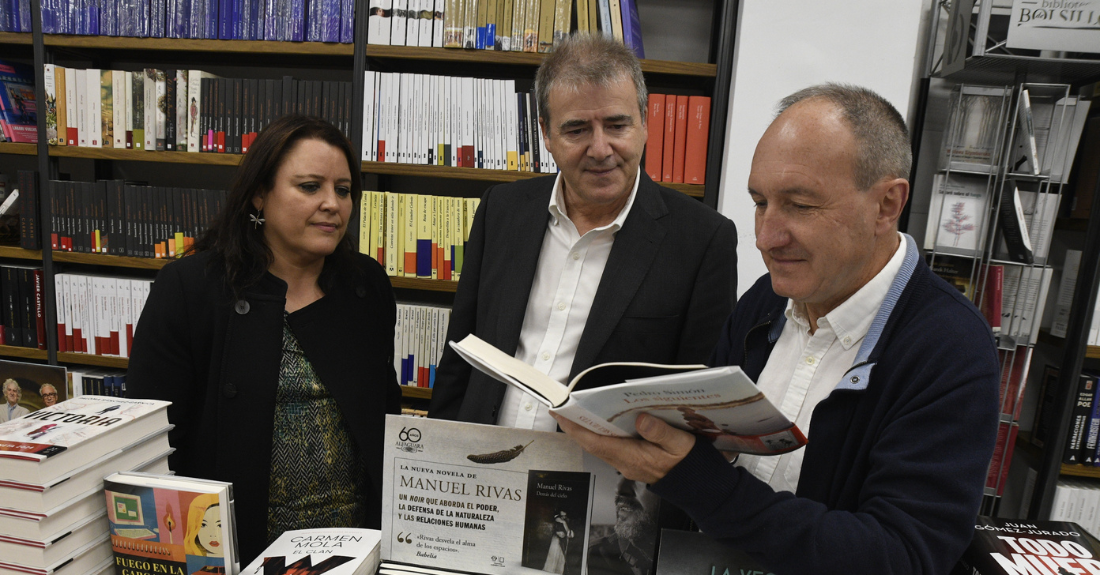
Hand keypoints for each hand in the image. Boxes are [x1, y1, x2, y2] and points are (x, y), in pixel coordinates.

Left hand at [552, 412, 695, 483]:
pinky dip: (602, 434)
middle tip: (563, 407)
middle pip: (593, 444)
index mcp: (633, 457)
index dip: (576, 428)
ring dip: (587, 430)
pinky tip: (602, 422)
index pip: (596, 442)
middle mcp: (625, 462)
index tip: (561, 413)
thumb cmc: (689, 464)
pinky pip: (610, 447)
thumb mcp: (680, 444)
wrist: (698, 486)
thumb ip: (660, 432)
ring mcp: (628, 463)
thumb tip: (640, 419)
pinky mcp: (633, 461)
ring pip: (600, 446)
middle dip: (576, 427)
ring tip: (578, 412)